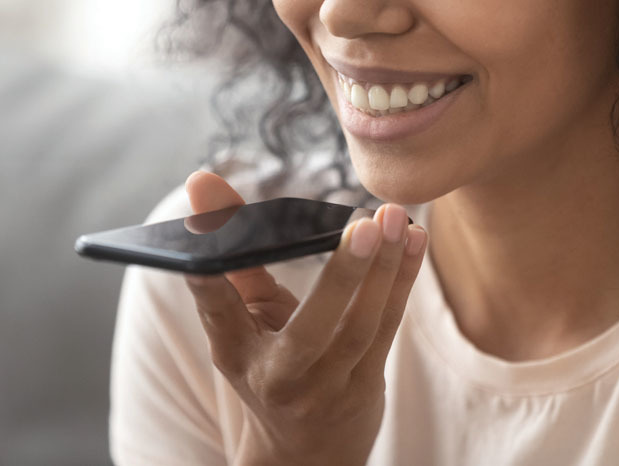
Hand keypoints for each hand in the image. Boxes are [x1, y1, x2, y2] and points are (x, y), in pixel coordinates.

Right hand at [182, 171, 427, 465]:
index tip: (207, 241)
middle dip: (343, 274)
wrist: (302, 451)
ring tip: (397, 218)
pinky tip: (413, 240)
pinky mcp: (364, 385)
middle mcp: (279, 376)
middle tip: (366, 224)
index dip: (210, 279)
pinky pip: (387, 327)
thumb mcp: (243, 323)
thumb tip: (203, 182)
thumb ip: (234, 255)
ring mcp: (326, 387)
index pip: (217, 311)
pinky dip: (402, 280)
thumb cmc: (271, 366)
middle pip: (312, 327)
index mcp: (235, 353)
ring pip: (362, 325)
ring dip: (385, 269)